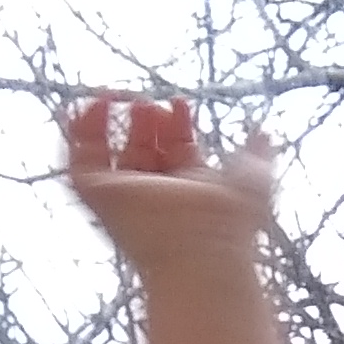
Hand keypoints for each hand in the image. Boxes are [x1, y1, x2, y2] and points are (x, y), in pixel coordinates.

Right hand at [58, 92, 275, 279]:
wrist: (203, 248)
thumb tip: (265, 131)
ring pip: (105, 153)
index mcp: (187, 190)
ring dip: (108, 122)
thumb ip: (257, 152)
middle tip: (152, 103)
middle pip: (141, 146)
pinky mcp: (97, 196)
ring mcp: (123, 196)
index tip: (181, 103)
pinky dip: (80, 132)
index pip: (174, 148)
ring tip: (114, 95)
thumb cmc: (231, 223)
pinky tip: (97, 106)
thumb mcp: (253, 177)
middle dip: (147, 120)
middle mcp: (153, 194)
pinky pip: (78, 160)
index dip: (177, 123)